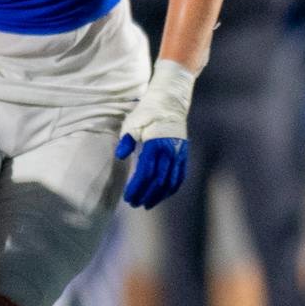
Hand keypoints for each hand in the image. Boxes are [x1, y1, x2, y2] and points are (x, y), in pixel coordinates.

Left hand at [115, 59, 195, 209]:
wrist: (171, 101)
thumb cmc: (148, 111)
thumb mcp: (133, 122)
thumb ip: (127, 139)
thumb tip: (120, 155)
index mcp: (156, 144)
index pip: (146, 172)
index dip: (137, 187)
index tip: (128, 197)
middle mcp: (170, 151)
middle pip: (158, 181)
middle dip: (146, 195)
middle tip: (135, 204)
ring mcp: (179, 154)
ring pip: (170, 182)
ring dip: (159, 196)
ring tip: (147, 205)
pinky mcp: (184, 155)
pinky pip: (179, 177)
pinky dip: (171, 189)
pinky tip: (162, 195)